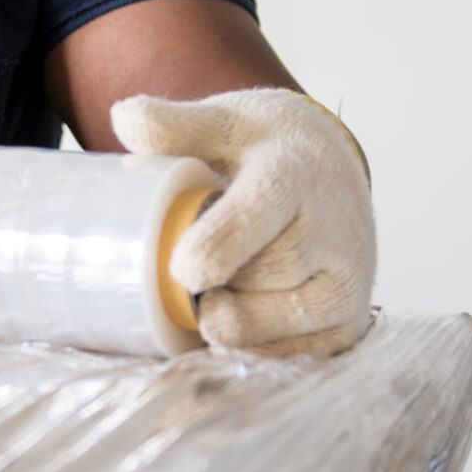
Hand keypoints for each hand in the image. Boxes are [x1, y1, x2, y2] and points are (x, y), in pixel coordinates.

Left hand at [110, 87, 374, 356]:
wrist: (329, 167)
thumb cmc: (259, 150)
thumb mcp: (219, 124)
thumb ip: (172, 124)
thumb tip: (123, 117)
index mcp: (291, 172)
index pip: (262, 211)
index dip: (223, 245)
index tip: (185, 271)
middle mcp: (333, 228)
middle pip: (269, 274)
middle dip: (221, 287)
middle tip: (185, 280)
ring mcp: (348, 278)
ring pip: (286, 320)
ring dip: (237, 322)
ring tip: (210, 299)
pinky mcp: (348, 319)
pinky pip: (298, 354)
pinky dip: (256, 348)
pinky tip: (231, 327)